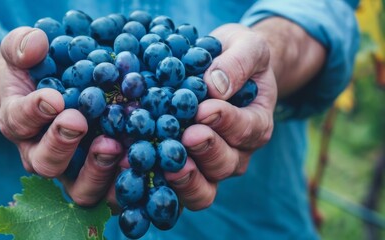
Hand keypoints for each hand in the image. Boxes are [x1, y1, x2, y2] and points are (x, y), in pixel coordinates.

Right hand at [0, 27, 122, 205]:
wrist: (54, 92)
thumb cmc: (39, 70)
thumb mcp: (25, 52)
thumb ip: (22, 46)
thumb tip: (36, 43)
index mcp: (18, 122)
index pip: (19, 121)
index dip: (34, 112)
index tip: (53, 98)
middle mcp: (41, 154)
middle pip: (46, 163)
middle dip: (62, 144)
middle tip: (79, 121)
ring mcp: (73, 171)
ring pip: (80, 189)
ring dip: (97, 172)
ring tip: (113, 147)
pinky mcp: (101, 177)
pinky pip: (111, 191)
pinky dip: (127, 181)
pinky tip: (142, 160)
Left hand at [163, 24, 276, 209]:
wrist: (224, 67)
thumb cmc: (237, 56)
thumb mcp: (247, 47)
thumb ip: (238, 63)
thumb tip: (215, 86)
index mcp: (256, 123)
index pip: (245, 129)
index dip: (225, 122)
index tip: (204, 110)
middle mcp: (237, 151)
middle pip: (225, 163)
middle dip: (206, 150)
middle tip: (187, 136)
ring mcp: (211, 165)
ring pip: (205, 186)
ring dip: (186, 177)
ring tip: (167, 163)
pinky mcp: (186, 170)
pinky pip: (179, 189)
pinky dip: (163, 186)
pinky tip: (143, 171)